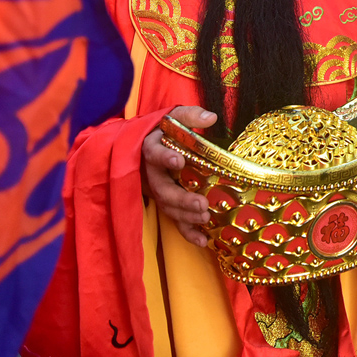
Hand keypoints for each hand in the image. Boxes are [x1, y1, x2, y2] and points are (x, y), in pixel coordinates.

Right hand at [141, 106, 217, 247]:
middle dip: (181, 198)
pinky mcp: (165, 203)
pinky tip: (202, 240)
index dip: (165, 158)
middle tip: (201, 204)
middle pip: (163, 189)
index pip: (154, 154)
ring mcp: (157, 191)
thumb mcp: (174, 118)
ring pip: (168, 207)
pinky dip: (187, 232)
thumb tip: (211, 117)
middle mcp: (151, 174)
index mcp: (151, 149)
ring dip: (185, 216)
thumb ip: (189, 115)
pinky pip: (174, 220)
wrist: (145, 145)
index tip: (178, 161)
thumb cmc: (165, 131)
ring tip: (204, 218)